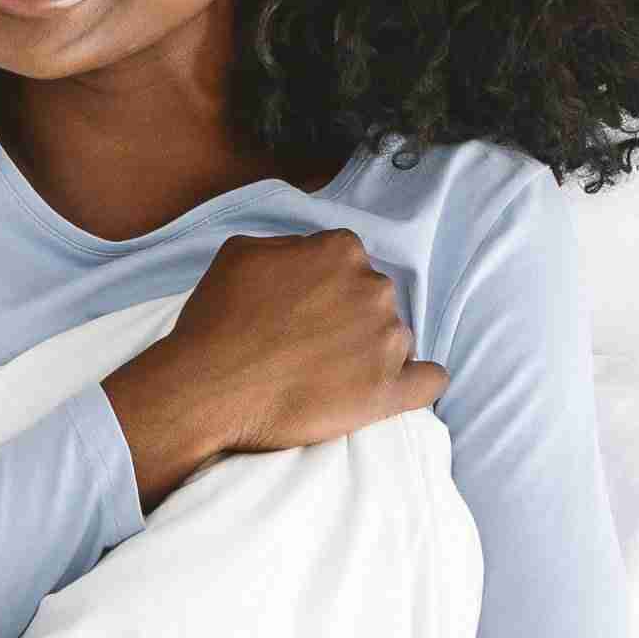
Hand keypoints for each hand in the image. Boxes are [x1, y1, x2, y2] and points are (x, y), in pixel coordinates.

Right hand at [111, 229, 449, 485]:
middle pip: (374, 298)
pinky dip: (419, 381)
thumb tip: (308, 255)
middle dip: (348, 317)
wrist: (208, 390)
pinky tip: (400, 386)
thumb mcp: (241, 252)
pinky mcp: (389, 392)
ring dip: (369, 351)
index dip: (323, 286)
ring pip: (394, 338)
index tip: (303, 308)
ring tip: (326, 374)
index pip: (348, 262)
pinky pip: (429, 381)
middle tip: (308, 344)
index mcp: (342, 250)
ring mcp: (386, 341)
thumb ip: (289, 246)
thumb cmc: (217, 321)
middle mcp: (373, 289)